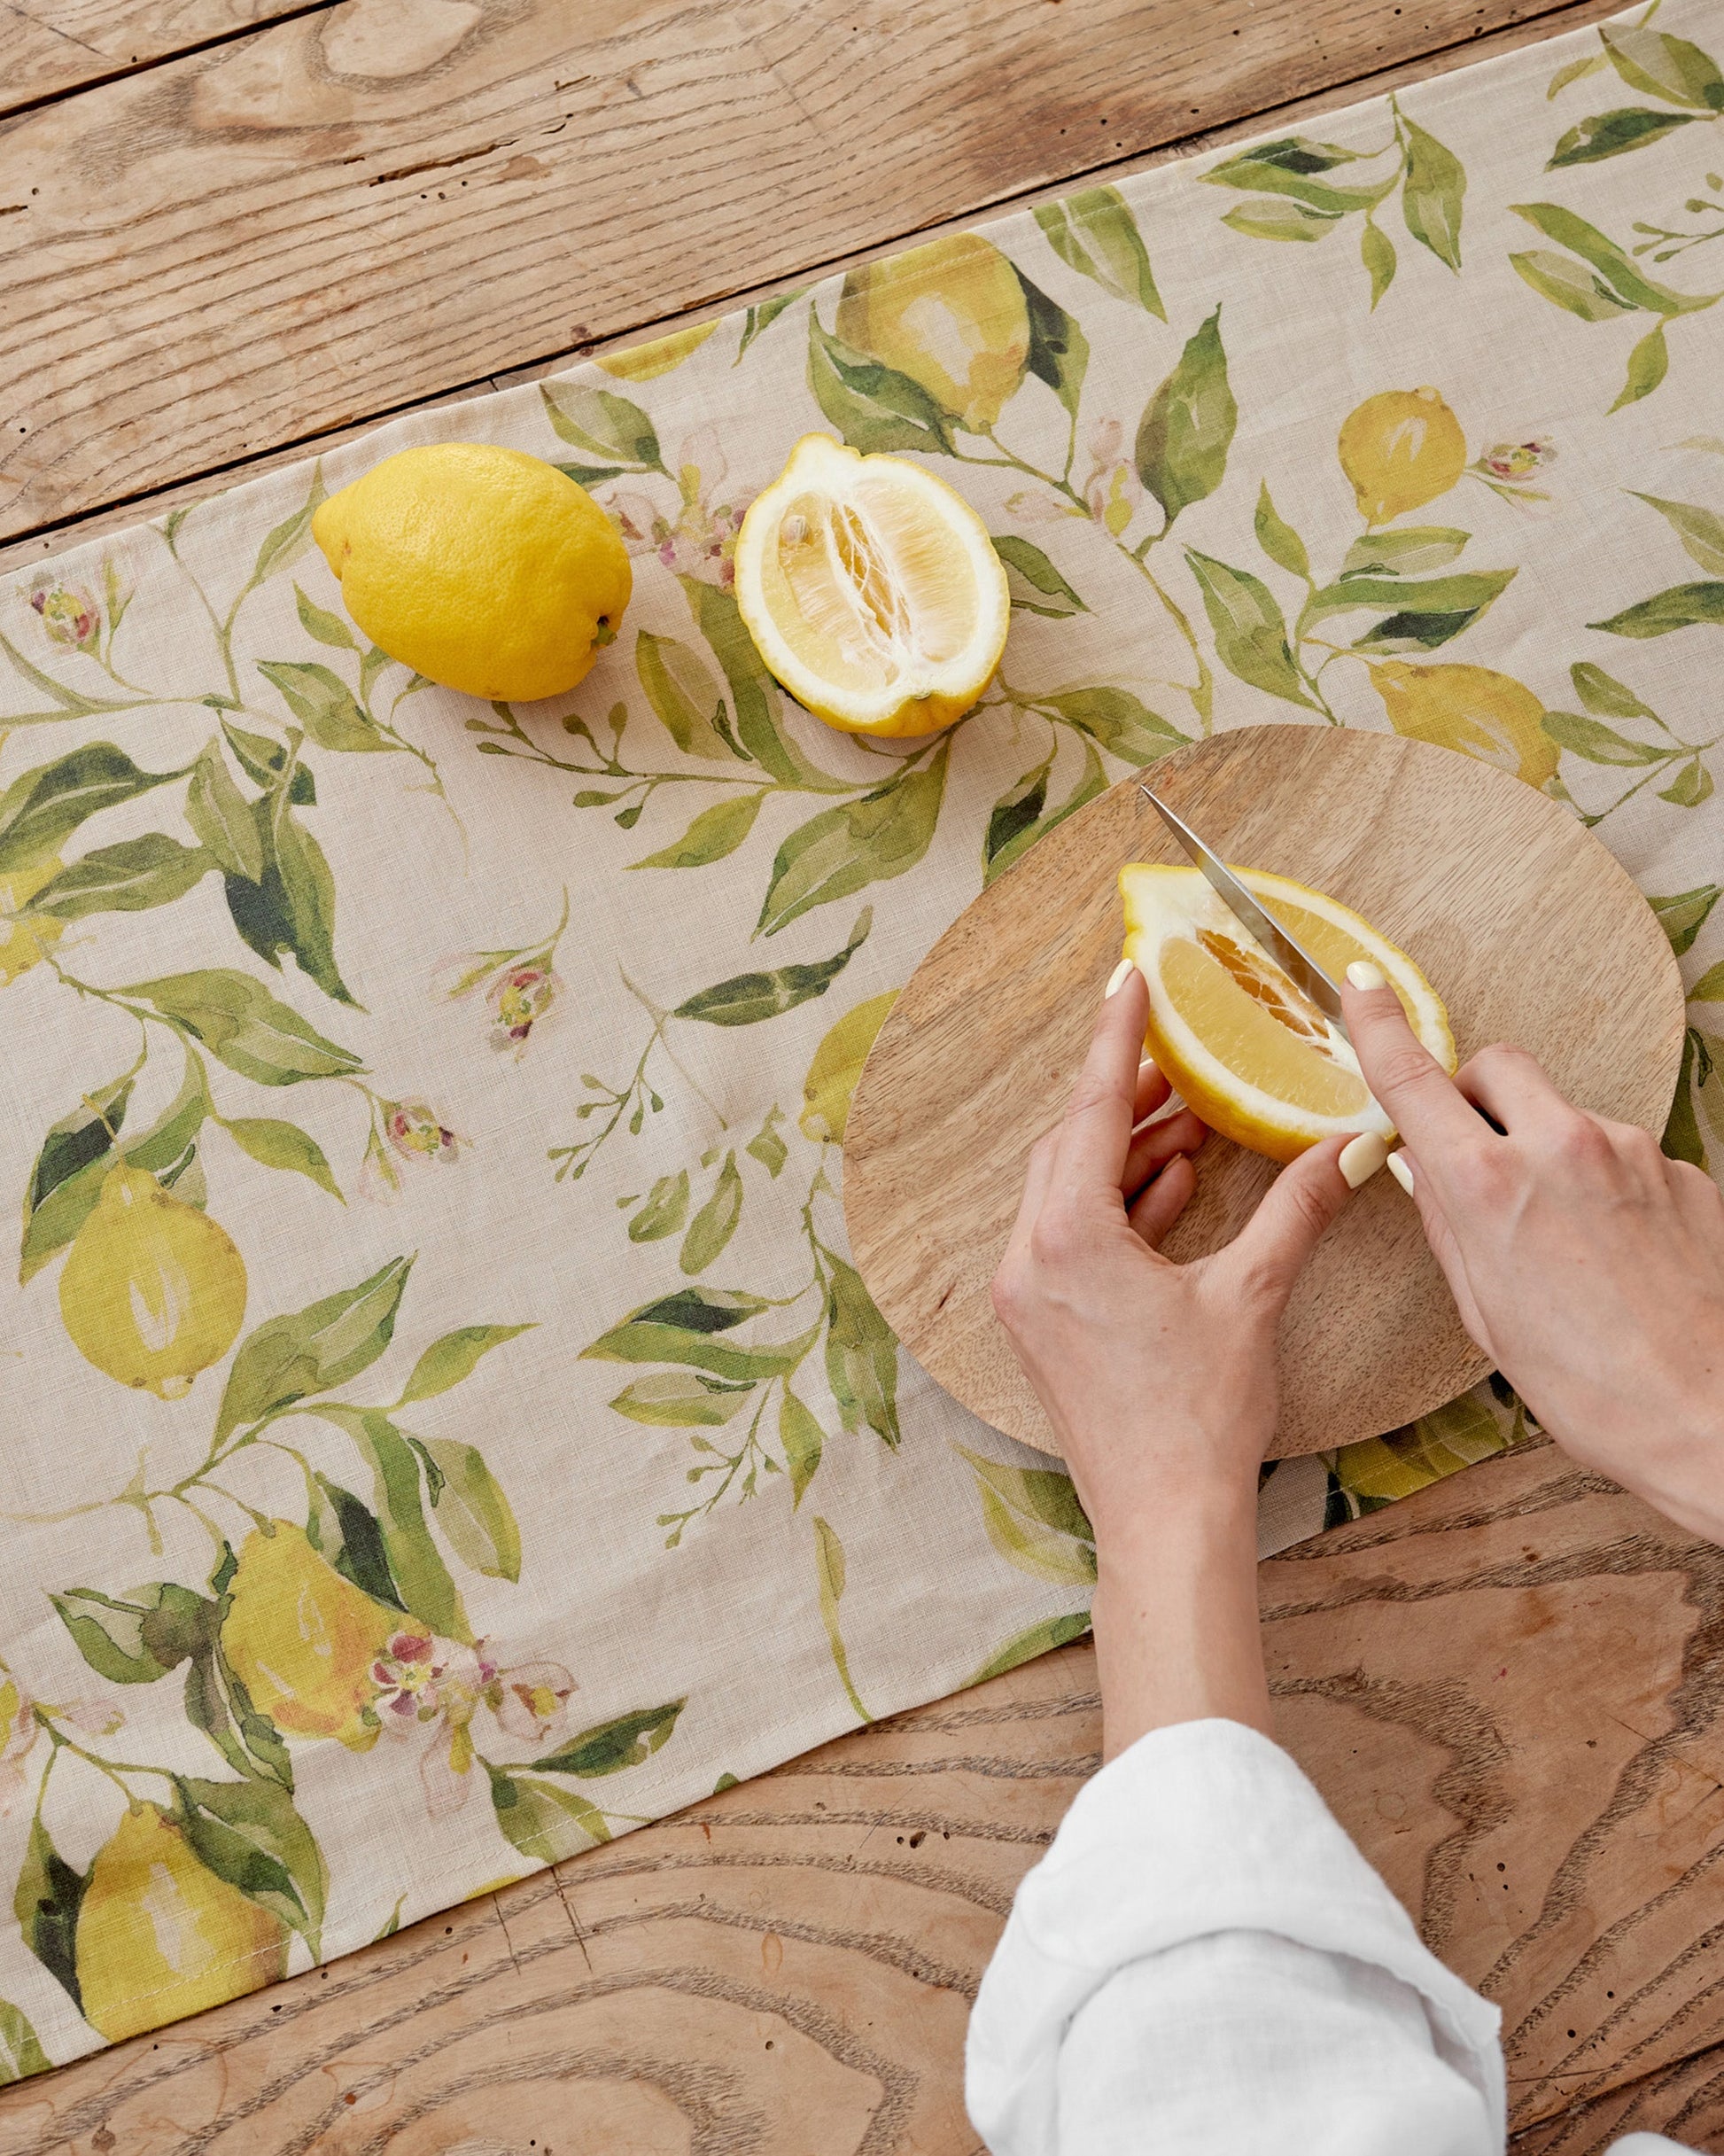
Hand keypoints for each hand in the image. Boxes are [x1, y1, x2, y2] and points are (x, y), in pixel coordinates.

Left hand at [991, 964, 1366, 1752]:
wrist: (1163, 1521)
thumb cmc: (1200, 1418)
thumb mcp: (1251, 1297)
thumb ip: (1295, 1211)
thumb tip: (1348, 1147)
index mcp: (1068, 1237)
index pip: (1093, 1109)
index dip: (1117, 1038)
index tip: (1127, 979)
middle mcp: (1029, 1258)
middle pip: (1072, 1146)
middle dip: (1128, 1096)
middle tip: (1179, 1055)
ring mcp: (1028, 1295)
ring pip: (1069, 1192)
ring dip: (1126, 1152)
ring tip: (1189, 1116)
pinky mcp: (1043, 1325)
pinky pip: (1071, 1237)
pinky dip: (1119, 1207)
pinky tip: (1172, 1185)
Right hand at [1343, 964, 1723, 1542]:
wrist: (1712, 1419)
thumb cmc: (1595, 1389)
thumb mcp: (1486, 1313)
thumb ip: (1450, 1224)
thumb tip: (1427, 1170)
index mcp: (1490, 1187)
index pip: (1415, 1082)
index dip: (1379, 1028)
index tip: (1362, 989)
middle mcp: (1562, 1148)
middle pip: (1498, 1067)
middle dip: (1476, 1096)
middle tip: (1476, 1152)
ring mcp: (1633, 1152)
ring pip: (1565, 1118)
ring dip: (1551, 1155)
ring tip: (1569, 1246)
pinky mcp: (1684, 1172)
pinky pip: (1625, 1157)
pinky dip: (1608, 1190)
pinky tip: (1620, 1257)